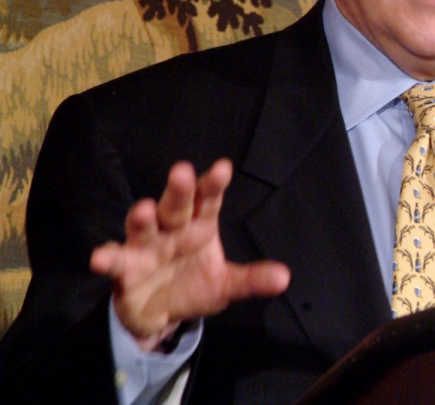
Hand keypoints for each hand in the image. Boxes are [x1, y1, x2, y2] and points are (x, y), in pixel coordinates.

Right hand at [90, 159, 290, 350]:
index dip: (214, 185)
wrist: (160, 315)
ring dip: (142, 217)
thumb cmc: (194, 286)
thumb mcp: (225, 285)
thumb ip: (251, 279)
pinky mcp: (125, 268)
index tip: (223, 167)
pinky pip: (116, 261)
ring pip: (144, 227)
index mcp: (200, 227)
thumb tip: (285, 278)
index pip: (209, 202)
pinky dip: (108, 258)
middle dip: (179, 190)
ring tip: (144, 209)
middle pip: (176, 206)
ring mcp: (146, 247)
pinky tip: (100, 258)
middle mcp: (172, 230)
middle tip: (183, 171)